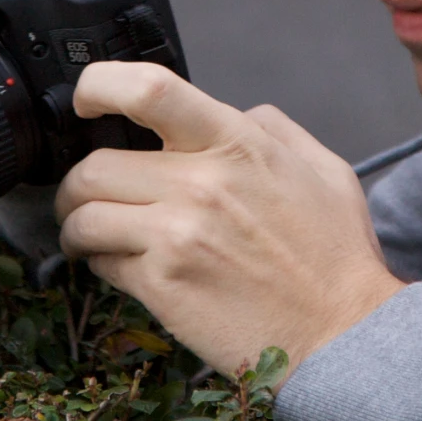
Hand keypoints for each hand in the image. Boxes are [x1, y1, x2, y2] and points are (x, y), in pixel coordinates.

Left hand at [54, 62, 404, 376]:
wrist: (344, 335)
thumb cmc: (336, 258)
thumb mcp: (324, 170)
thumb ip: (275, 130)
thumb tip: (237, 112)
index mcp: (237, 144)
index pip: (149, 88)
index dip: (100, 86)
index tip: (86, 101)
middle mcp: (201, 183)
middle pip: (96, 164)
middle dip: (78, 183)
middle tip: (85, 197)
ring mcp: (178, 234)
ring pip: (85, 215)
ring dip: (77, 226)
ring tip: (89, 236)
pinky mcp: (163, 285)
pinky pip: (103, 263)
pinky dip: (102, 264)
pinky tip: (121, 269)